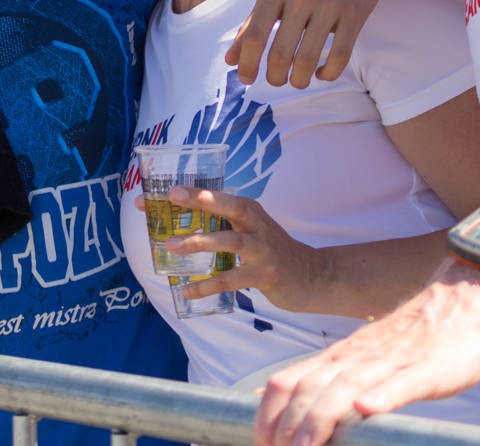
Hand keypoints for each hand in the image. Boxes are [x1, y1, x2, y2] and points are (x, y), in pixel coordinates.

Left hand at [150, 188, 325, 311]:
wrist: (313, 276)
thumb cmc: (274, 251)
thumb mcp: (253, 229)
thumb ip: (226, 223)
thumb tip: (184, 222)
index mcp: (251, 211)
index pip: (221, 196)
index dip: (193, 192)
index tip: (166, 191)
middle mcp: (258, 226)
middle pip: (231, 207)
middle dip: (202, 200)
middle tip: (172, 197)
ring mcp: (263, 250)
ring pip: (231, 241)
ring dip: (200, 242)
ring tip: (172, 247)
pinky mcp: (265, 275)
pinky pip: (231, 280)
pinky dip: (208, 285)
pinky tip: (188, 290)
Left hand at [226, 0, 387, 88]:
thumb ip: (252, 25)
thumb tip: (230, 61)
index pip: (255, 36)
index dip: (248, 63)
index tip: (247, 80)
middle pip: (281, 53)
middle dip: (276, 77)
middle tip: (277, 82)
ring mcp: (329, 5)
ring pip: (308, 60)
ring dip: (300, 80)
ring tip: (298, 81)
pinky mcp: (354, 14)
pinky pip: (340, 57)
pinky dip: (329, 74)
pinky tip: (323, 74)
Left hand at [253, 264, 479, 445]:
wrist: (461, 299)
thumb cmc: (413, 337)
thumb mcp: (362, 357)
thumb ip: (328, 379)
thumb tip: (288, 404)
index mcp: (339, 358)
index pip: (289, 382)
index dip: (269, 413)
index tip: (259, 441)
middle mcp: (356, 359)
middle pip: (310, 389)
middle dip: (288, 426)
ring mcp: (391, 362)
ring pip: (347, 388)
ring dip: (322, 418)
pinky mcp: (428, 369)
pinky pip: (402, 382)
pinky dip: (382, 396)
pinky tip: (368, 409)